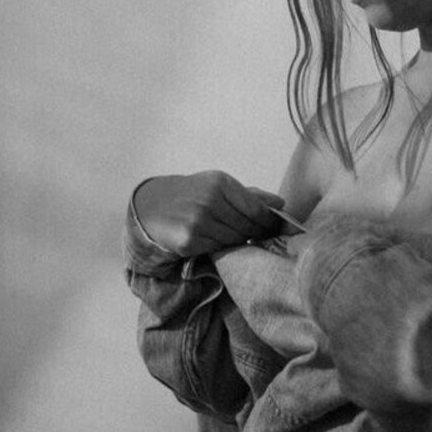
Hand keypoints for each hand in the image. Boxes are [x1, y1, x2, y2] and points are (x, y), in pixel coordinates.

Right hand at [132, 170, 284, 257]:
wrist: (151, 206)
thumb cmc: (191, 194)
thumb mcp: (217, 185)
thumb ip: (249, 195)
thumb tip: (280, 204)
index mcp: (220, 183)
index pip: (257, 208)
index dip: (270, 221)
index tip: (277, 227)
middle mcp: (210, 201)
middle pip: (248, 227)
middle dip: (259, 233)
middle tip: (263, 236)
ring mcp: (199, 222)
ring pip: (235, 240)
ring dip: (240, 241)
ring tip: (238, 236)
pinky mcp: (190, 241)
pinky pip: (219, 249)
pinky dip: (223, 247)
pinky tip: (218, 240)